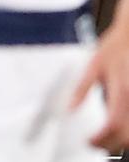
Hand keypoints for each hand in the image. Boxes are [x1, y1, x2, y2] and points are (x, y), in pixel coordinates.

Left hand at [70, 20, 128, 148]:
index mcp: (121, 89)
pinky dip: (125, 132)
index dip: (102, 138)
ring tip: (102, 138)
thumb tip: (71, 108)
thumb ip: (83, 88)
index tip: (89, 140)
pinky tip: (114, 130)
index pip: (114, 123)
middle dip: (111, 144)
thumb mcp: (93, 65)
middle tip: (94, 143)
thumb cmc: (113, 48)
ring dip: (119, 141)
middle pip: (127, 134)